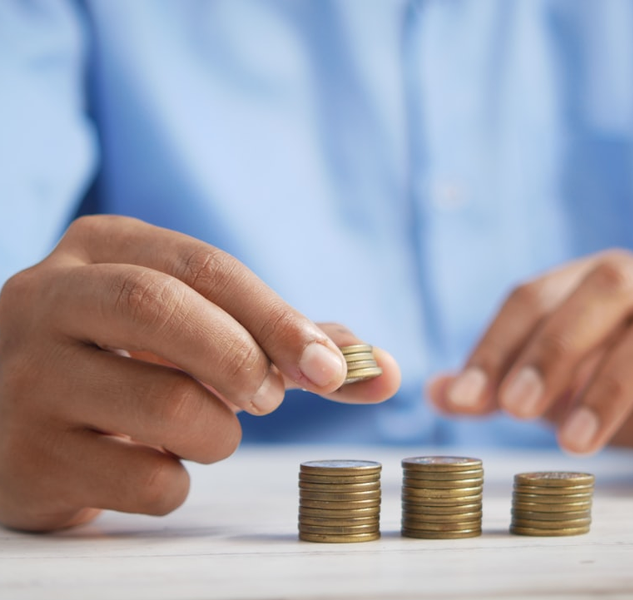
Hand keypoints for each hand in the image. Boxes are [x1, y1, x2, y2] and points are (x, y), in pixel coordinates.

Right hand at [0, 216, 399, 530]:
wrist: (22, 414)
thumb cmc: (133, 359)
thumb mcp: (195, 324)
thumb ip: (287, 341)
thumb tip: (384, 371)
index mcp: (101, 249)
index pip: (203, 266)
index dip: (277, 318)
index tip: (330, 368)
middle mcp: (47, 299)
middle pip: (162, 309)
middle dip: (243, 359)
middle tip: (270, 397)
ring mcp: (26, 379)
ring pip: (165, 407)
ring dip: (218, 432)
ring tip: (204, 429)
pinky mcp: (25, 458)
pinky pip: (144, 480)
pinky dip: (178, 482)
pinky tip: (152, 463)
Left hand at [428, 250, 632, 479]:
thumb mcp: (567, 385)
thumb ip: (506, 385)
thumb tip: (438, 393)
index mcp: (605, 281)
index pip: (538, 292)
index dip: (498, 342)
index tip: (468, 398)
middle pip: (607, 285)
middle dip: (554, 347)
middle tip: (515, 410)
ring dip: (614, 385)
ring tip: (577, 444)